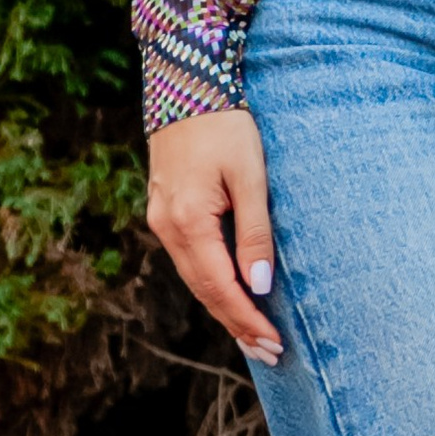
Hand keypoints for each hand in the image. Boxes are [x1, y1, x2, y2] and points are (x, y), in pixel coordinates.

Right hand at [145, 107, 281, 366]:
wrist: (187, 84)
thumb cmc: (226, 126)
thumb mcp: (251, 177)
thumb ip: (255, 232)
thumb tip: (259, 286)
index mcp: (188, 221)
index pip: (219, 287)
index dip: (246, 319)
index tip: (273, 343)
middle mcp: (167, 226)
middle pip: (203, 291)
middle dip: (236, 324)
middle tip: (270, 352)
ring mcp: (161, 219)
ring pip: (194, 278)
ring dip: (223, 308)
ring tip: (254, 335)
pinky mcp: (164, 210)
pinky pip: (189, 259)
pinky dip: (211, 283)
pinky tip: (230, 294)